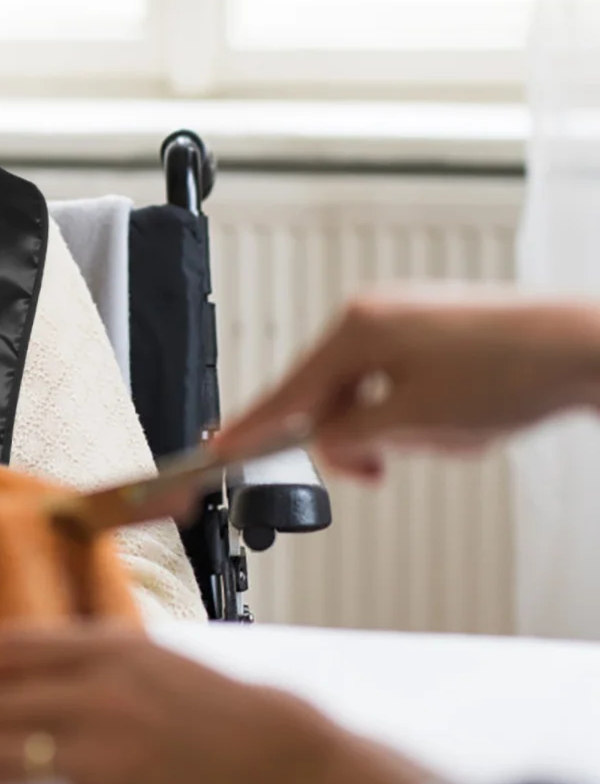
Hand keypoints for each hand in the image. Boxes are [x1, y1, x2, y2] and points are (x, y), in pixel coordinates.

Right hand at [212, 291, 599, 478]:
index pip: (286, 390)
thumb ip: (353, 438)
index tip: (219, 448)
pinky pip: (392, 379)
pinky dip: (406, 410)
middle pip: (325, 392)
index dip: (252, 428)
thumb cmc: (510, 373)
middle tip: (377, 469)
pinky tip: (446, 420)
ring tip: (435, 437)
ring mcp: (402, 319)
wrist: (580, 349)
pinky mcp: (430, 329)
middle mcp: (372, 315)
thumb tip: (325, 443)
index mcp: (356, 329)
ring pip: (362, 390)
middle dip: (350, 438)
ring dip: (386, 427)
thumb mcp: (414, 423)